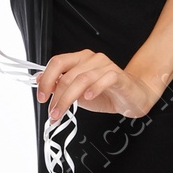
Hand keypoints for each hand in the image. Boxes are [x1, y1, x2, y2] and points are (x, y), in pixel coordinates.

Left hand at [35, 50, 160, 124]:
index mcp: (79, 59)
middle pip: (68, 74)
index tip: (42, 98)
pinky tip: (87, 98)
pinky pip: (105, 79)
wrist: (131, 97)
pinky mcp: (119, 76)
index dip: (46, 79)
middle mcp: (91, 59)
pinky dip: (94, 88)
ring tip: (62, 113)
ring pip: (83, 78)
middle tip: (52, 112)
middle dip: (57, 96)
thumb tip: (40, 83)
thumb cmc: (105, 94)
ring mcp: (106, 65)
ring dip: (68, 98)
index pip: (57, 62)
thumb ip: (60, 86)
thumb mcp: (77, 93)